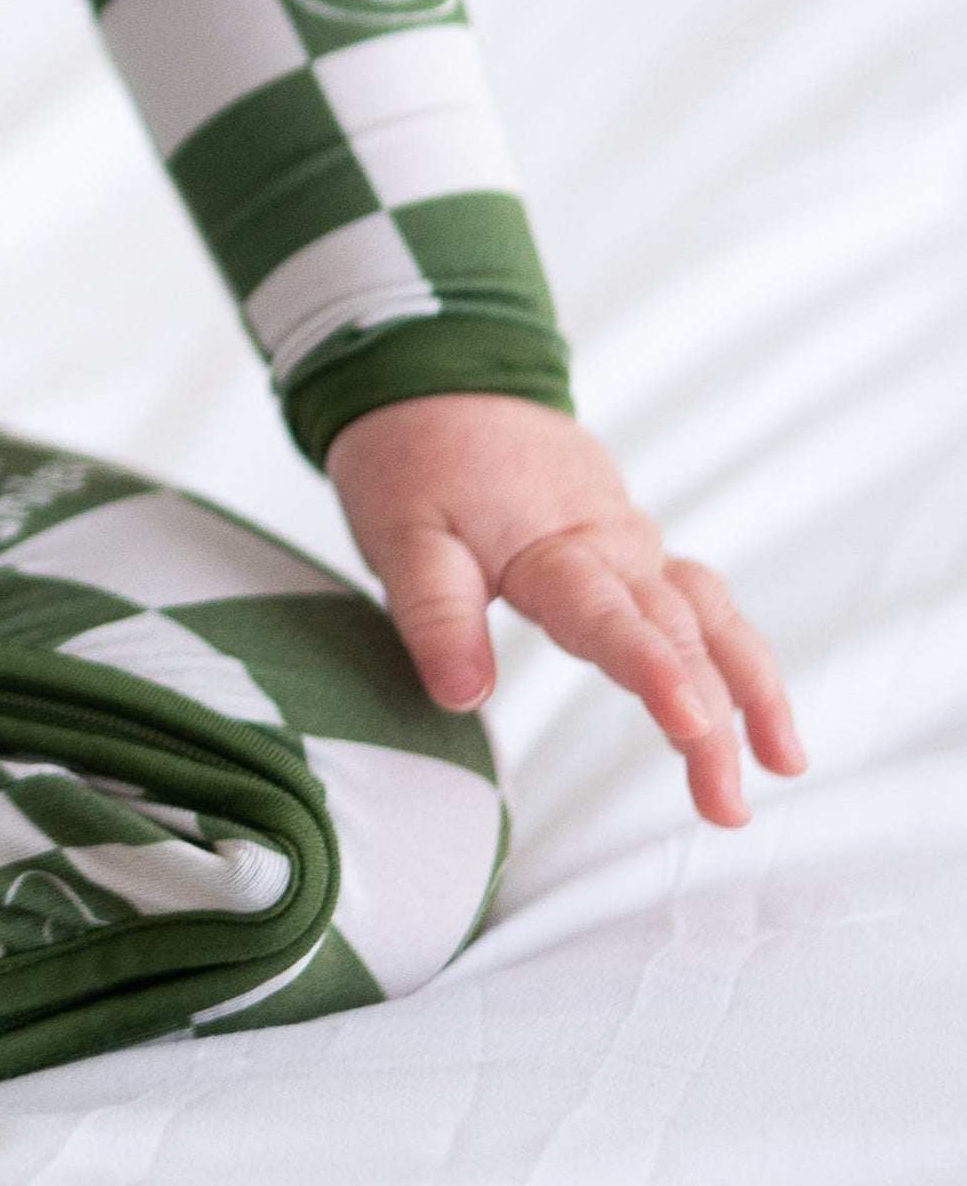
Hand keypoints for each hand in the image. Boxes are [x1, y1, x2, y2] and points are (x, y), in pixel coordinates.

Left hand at [326, 395, 803, 831]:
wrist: (439, 377)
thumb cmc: (415, 458)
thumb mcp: (400, 534)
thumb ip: (435, 614)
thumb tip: (464, 697)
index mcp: (555, 546)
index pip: (614, 619)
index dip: (655, 673)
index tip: (694, 725)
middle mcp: (612, 545)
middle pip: (681, 635)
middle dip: (718, 722)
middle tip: (729, 808)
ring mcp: (630, 543)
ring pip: (711, 615)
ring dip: (752, 686)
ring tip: (785, 763)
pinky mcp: (631, 546)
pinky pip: (699, 599)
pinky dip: (735, 650)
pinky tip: (753, 706)